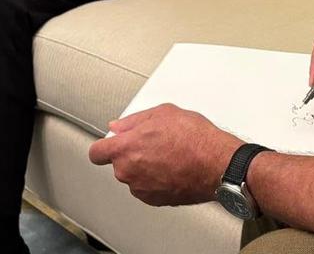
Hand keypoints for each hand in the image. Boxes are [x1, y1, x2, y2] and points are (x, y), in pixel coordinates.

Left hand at [88, 104, 243, 205]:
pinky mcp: (155, 200)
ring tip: (167, 153)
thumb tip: (120, 126)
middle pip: (118, 163)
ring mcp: (141, 188)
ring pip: (134, 176)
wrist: (216, 164)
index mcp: (126, 149)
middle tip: (153, 141)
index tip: (110, 143)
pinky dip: (155, 179)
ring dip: (144, 166)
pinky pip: (147, 187)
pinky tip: (172, 166)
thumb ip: (134, 120)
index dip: (103, 146)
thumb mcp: (164, 113)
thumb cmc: (195, 139)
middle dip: (131, 153)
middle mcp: (129, 171)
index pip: (96, 152)